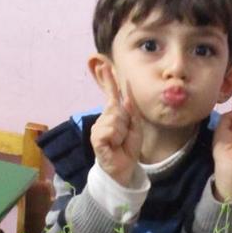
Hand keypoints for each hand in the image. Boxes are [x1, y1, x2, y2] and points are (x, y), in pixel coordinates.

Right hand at [90, 69, 142, 186]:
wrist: (124, 167)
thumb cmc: (128, 147)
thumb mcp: (136, 127)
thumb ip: (131, 112)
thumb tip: (126, 97)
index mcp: (113, 114)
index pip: (111, 94)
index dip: (108, 80)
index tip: (103, 65)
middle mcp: (103, 118)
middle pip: (117, 107)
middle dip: (126, 121)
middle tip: (124, 136)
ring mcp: (98, 127)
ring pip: (115, 119)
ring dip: (122, 131)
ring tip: (119, 142)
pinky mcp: (96, 137)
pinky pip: (110, 129)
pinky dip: (116, 137)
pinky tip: (113, 145)